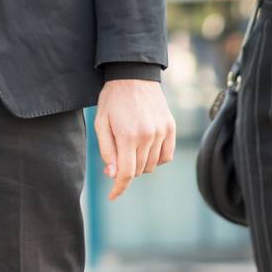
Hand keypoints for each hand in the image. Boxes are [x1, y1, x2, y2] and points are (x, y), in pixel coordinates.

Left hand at [94, 80, 175, 202]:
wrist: (133, 75)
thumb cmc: (113, 99)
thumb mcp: (101, 123)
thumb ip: (107, 151)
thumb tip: (113, 175)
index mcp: (127, 136)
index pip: (126, 174)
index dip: (119, 189)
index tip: (113, 197)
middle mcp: (147, 136)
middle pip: (139, 170)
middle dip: (127, 170)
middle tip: (118, 157)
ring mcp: (161, 132)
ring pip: (152, 165)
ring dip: (141, 164)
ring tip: (131, 147)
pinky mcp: (170, 127)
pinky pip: (167, 155)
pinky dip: (157, 158)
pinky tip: (147, 148)